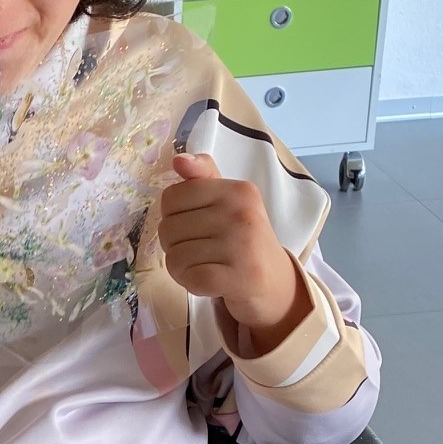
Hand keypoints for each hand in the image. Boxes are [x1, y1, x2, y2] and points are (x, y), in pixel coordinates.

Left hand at [157, 153, 309, 352]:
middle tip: (203, 251)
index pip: (171, 197)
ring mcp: (242, 246)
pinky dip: (191, 284)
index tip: (196, 225)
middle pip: (168, 228)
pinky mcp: (239, 278)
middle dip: (176, 245)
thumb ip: (201, 177)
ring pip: (175, 256)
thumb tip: (178, 159)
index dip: (173, 216)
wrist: (275, 283)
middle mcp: (242, 213)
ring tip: (208, 265)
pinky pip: (189, 278)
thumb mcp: (226, 201)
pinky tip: (209, 281)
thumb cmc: (242, 239)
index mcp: (237, 190)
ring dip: (183, 267)